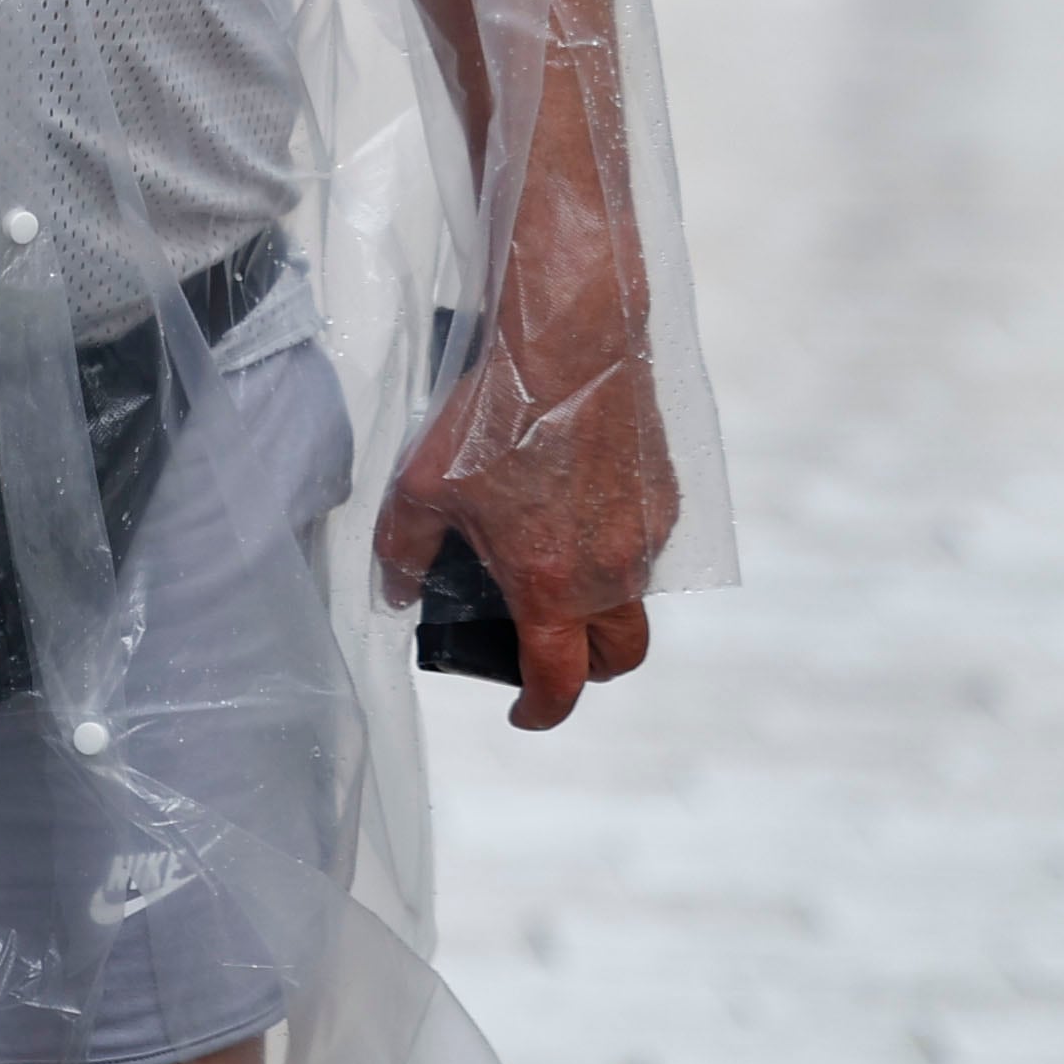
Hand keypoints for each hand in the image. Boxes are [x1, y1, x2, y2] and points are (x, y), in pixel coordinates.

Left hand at [379, 338, 675, 733]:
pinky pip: (645, 546)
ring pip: (634, 599)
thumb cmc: (492, 417)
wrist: (569, 349)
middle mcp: (611, 573)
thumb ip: (403, 551)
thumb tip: (396, 591)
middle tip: (550, 652)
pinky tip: (576, 509)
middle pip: (620, 657)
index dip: (541, 712)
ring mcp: (647, 538)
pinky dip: (617, 550)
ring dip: (602, 604)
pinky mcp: (666, 499)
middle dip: (590, 672)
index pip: (559, 681)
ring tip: (554, 563)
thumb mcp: (421, 487)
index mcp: (551, 586)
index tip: (523, 714)